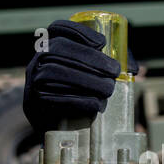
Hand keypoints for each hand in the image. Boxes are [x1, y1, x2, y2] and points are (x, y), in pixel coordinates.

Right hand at [23, 19, 121, 133]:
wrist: (57, 133)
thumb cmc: (78, 99)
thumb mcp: (89, 78)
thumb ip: (107, 68)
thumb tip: (132, 67)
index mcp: (50, 49)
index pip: (57, 29)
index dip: (78, 31)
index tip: (103, 42)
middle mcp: (36, 63)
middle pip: (58, 50)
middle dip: (89, 58)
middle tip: (114, 70)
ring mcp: (31, 84)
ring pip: (53, 72)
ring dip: (85, 79)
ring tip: (108, 89)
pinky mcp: (33, 106)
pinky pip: (50, 99)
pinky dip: (77, 100)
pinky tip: (95, 104)